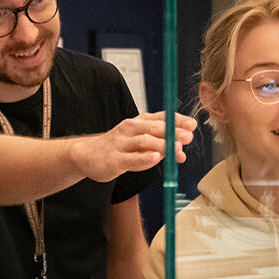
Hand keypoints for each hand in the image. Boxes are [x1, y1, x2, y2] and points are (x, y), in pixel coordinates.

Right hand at [69, 111, 196, 181]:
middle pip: (154, 128)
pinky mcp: (114, 159)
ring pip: (144, 142)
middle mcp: (130, 129)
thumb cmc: (116, 148)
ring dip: (162, 144)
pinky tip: (155, 158)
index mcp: (138, 123)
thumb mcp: (138, 145)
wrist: (86, 155)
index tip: (193, 125)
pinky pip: (131, 158)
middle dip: (173, 132)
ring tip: (176, 148)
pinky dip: (144, 158)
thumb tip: (182, 154)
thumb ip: (160, 147)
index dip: (177, 120)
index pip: (160, 118)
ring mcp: (121, 144)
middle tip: (189, 137)